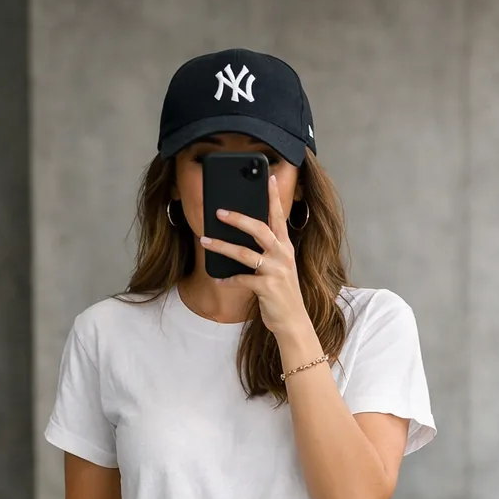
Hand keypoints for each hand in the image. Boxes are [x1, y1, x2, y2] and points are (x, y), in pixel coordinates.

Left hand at [199, 173, 313, 340]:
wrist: (293, 321)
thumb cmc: (282, 293)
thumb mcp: (280, 268)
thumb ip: (267, 252)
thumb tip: (243, 238)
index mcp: (285, 247)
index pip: (278, 216)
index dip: (272, 196)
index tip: (266, 177)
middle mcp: (282, 255)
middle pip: (258, 229)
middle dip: (237, 218)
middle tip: (219, 212)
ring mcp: (275, 271)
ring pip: (244, 253)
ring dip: (222, 246)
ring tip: (205, 241)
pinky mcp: (266, 288)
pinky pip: (241, 279)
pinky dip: (227, 279)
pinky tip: (218, 279)